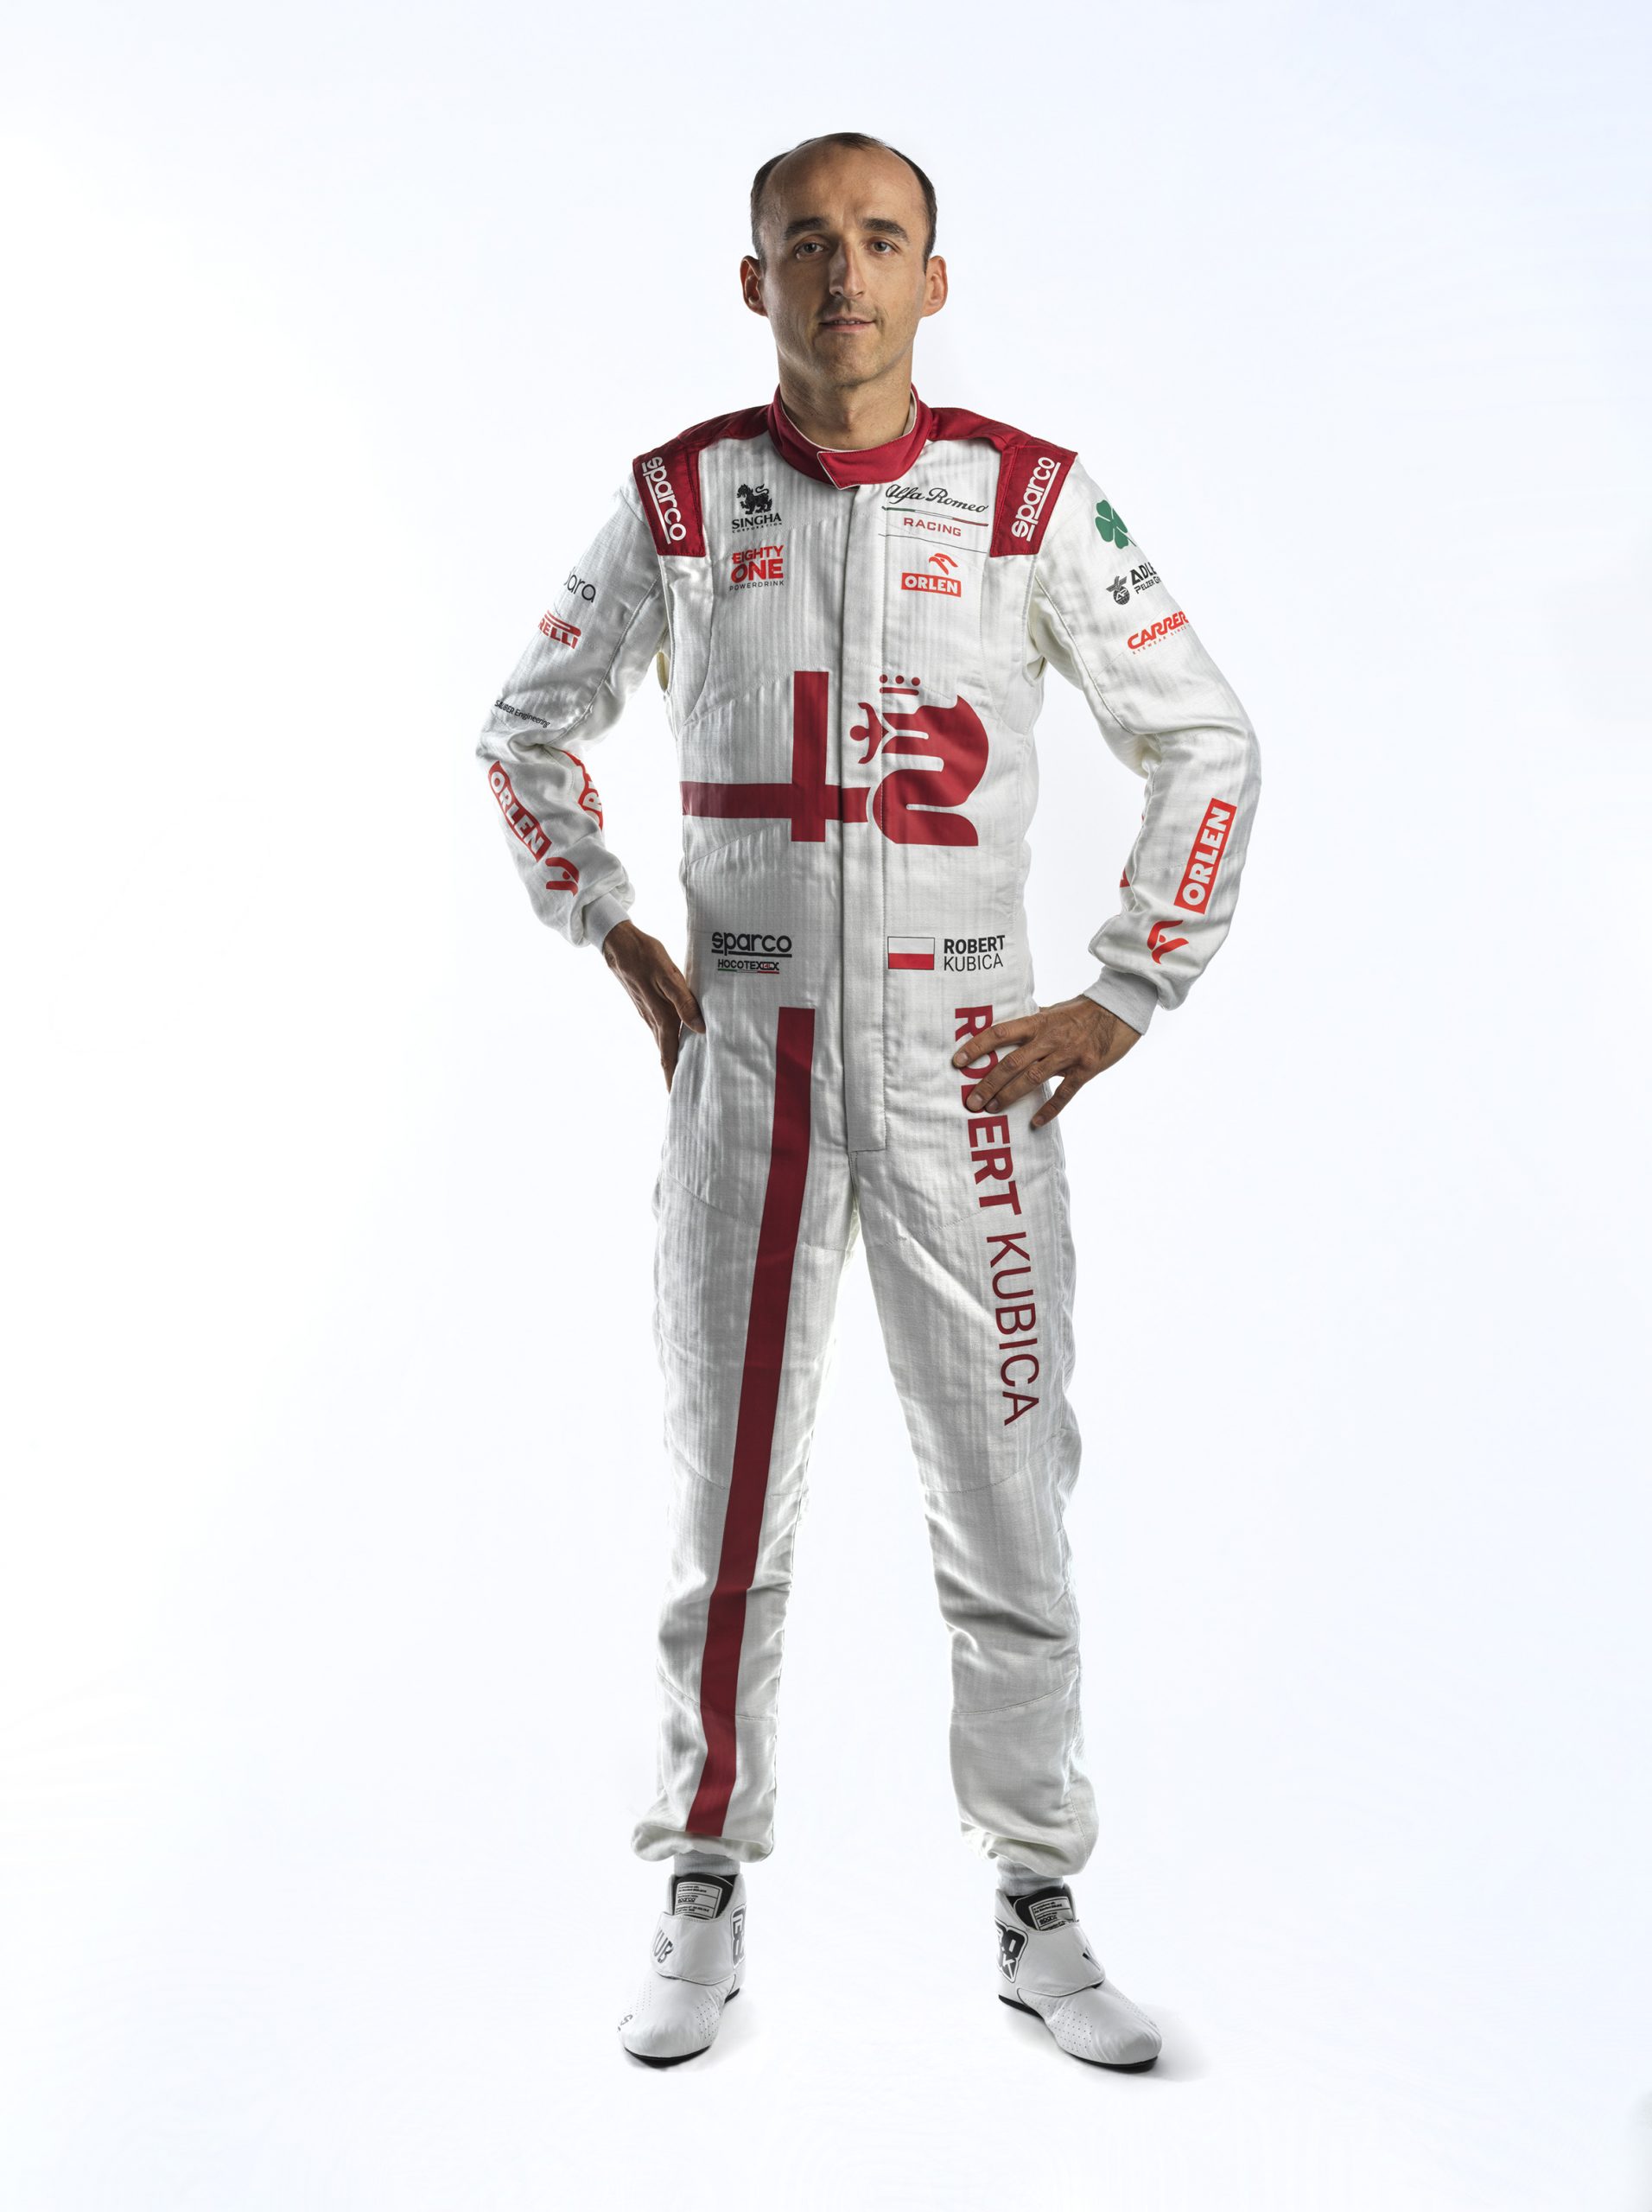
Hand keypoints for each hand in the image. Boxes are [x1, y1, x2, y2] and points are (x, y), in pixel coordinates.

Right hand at [601, 919, 704, 1089]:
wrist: (618, 944)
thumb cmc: (645, 955)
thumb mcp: (668, 975)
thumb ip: (684, 1001)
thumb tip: (700, 1028)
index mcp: (661, 1015)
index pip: (669, 1054)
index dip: (673, 1075)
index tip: (676, 1095)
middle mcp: (652, 1019)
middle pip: (664, 1054)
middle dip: (672, 1075)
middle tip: (680, 1094)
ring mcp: (647, 1013)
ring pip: (661, 1044)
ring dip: (670, 1061)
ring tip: (680, 1075)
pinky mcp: (646, 1005)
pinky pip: (658, 1031)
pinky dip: (667, 1044)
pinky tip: (674, 1044)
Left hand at [951, 996, 1139, 1128]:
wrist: (1121, 1010)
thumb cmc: (1084, 1011)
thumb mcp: (1054, 1011)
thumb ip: (1033, 1021)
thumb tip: (1008, 1030)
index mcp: (1038, 1022)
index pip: (1000, 1033)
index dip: (977, 1047)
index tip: (957, 1062)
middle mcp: (1050, 1038)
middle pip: (1011, 1062)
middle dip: (988, 1083)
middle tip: (971, 1101)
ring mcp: (1068, 1054)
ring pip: (1032, 1078)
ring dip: (1009, 1096)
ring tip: (992, 1110)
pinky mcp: (1086, 1068)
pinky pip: (1065, 1093)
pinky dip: (1049, 1110)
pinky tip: (1035, 1123)